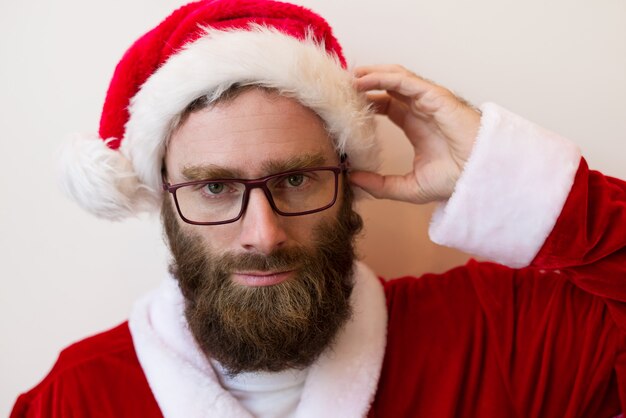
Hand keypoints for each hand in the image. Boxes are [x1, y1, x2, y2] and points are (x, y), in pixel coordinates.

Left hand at [350, 65, 480, 202]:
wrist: (477, 179)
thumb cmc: (453, 181)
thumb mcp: (407, 187)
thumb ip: (379, 184)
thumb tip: (352, 179)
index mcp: (416, 126)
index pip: (386, 105)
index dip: (366, 101)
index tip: (343, 104)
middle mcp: (421, 110)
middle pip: (388, 87)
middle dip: (364, 83)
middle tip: (340, 87)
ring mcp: (428, 101)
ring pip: (395, 78)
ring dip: (371, 74)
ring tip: (348, 77)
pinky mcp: (435, 97)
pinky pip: (405, 80)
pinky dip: (383, 77)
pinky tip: (364, 80)